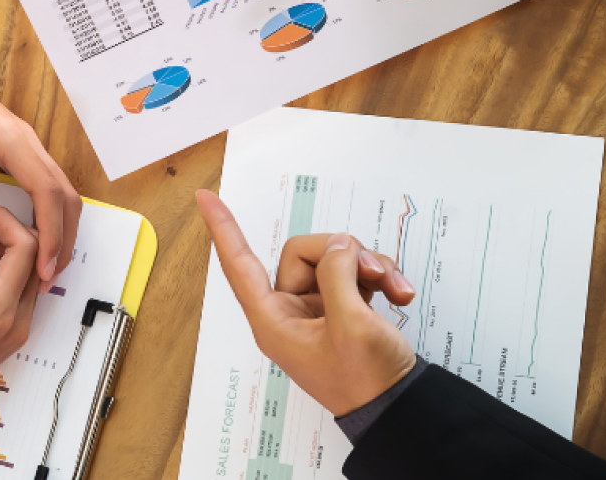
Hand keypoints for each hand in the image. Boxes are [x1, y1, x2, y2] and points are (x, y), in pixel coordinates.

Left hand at [0, 37, 80, 291]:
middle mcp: (22, 140)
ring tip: (40, 267)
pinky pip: (42, 185)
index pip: (46, 191)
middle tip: (46, 279)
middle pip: (63, 195)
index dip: (51, 233)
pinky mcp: (12, 148)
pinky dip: (44, 215)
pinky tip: (25, 239)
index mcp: (6, 138)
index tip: (43, 266)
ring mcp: (20, 144)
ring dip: (57, 229)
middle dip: (62, 238)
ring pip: (58, 191)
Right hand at [0, 203, 39, 452]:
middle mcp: (15, 324)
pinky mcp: (7, 334)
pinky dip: (3, 265)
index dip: (0, 219)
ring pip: (30, 272)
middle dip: (3, 229)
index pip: (25, 247)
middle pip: (34, 257)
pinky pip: (20, 288)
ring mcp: (14, 331)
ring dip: (4, 246)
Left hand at [196, 190, 417, 416]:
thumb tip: (338, 246)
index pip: (240, 265)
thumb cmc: (366, 381)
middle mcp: (290, 311)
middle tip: (373, 272)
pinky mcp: (343, 306)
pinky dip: (379, 276)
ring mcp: (317, 308)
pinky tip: (399, 294)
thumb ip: (338, 276)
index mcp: (274, 320)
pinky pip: (354, 272)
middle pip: (304, 252)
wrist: (398, 407)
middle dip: (343, 253)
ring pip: (334, 258)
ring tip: (393, 288)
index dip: (224, 230)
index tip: (206, 198)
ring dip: (369, 265)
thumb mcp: (352, 326)